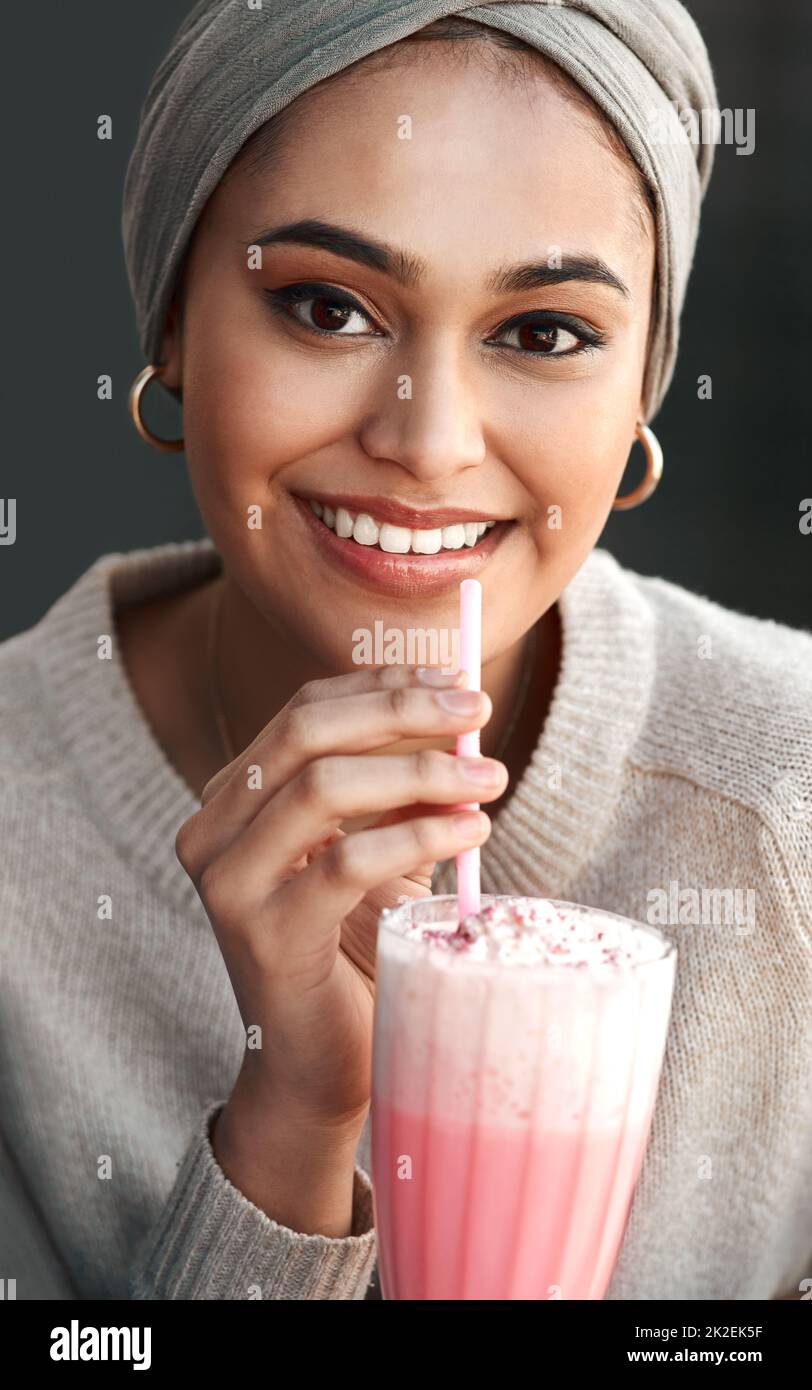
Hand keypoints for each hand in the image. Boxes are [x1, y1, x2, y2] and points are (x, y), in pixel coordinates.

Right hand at [175, 664, 505, 1140]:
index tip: (456, 680)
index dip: (383, 684)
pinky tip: (470, 832)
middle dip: (402, 709)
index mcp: (233, 800)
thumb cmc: (354, 952)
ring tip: (490, 780)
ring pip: (324, 786)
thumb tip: (458, 716)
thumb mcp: (376, 851)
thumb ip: (396, 788)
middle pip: (307, 731)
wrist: (323, 1068)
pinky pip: (348, 860)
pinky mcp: (263, 933)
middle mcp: (212, 830)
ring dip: (421, 771)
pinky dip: (419, 835)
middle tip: (479, 710)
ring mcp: (229, 882)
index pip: (304, 710)